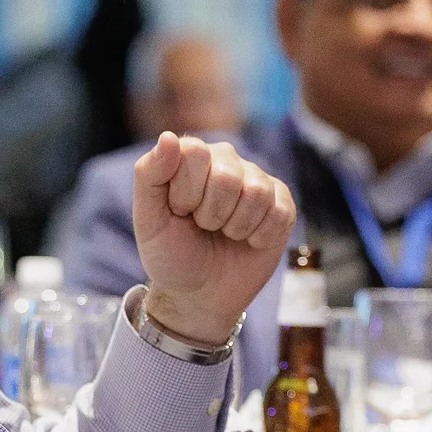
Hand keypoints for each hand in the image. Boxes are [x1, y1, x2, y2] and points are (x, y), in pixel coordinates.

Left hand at [130, 133, 295, 345]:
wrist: (200, 294)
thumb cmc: (172, 254)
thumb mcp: (149, 220)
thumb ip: (149, 175)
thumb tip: (168, 137)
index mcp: (191, 156)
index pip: (195, 153)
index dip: (186, 193)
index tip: (179, 213)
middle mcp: (226, 160)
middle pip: (228, 176)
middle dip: (211, 214)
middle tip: (203, 227)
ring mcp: (257, 181)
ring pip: (256, 193)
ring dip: (236, 227)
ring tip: (224, 234)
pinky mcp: (282, 204)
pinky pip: (279, 212)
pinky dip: (259, 237)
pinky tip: (248, 241)